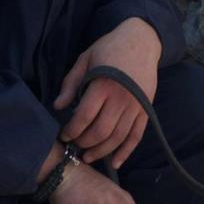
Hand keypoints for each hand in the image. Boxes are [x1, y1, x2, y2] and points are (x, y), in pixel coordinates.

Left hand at [54, 18, 160, 167]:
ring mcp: (136, 106)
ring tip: (88, 156)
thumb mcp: (85, 59)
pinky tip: (114, 162)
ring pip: (118, 138)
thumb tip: (57, 107)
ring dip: (102, 151)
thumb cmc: (109, 48)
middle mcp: (121, 98)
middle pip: (100, 131)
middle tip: (75, 145)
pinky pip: (136, 136)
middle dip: (84, 143)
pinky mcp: (146, 110)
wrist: (141, 41)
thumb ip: (71, 83)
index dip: (72, 130)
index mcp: (103, 85)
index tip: (64, 135)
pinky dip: (126, 152)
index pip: (84, 116)